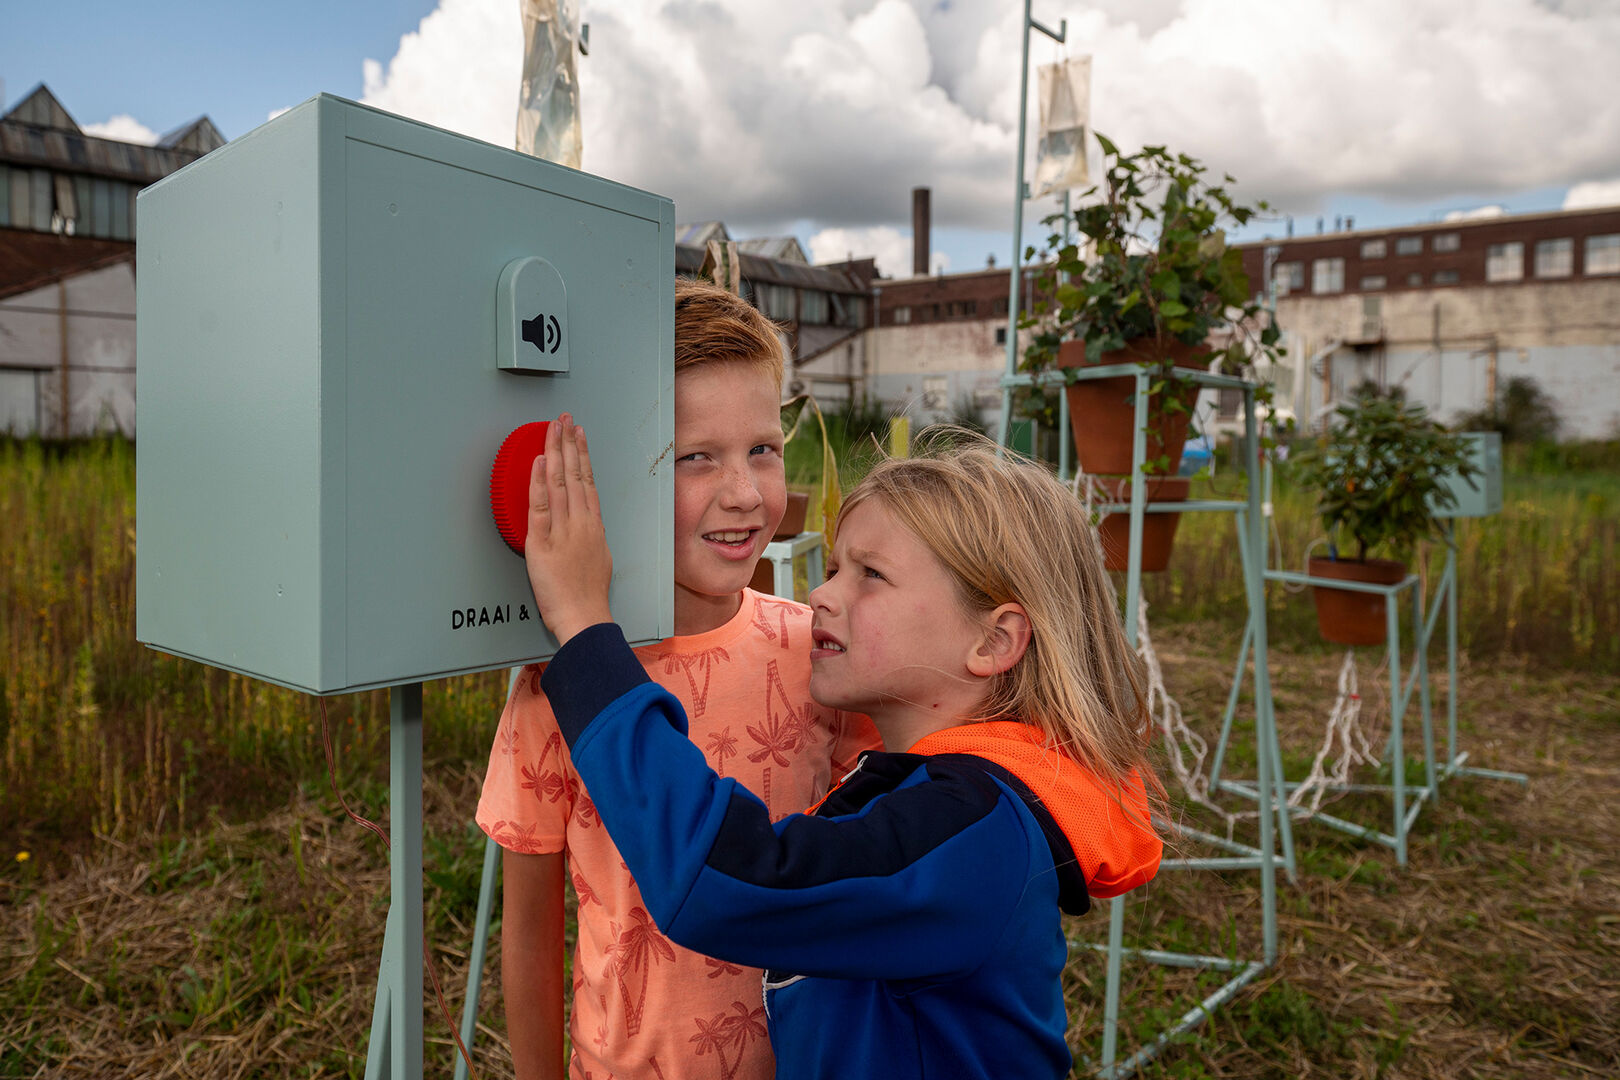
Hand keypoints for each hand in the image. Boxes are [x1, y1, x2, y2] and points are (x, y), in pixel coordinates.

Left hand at [525, 413, 612, 644]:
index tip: (579, 436)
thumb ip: (592, 537)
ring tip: (552, 428)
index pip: (588, 482)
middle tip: (565, 419)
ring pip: (560, 483)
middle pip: (575, 474)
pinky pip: (540, 506)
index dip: (583, 456)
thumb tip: (588, 523)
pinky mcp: (542, 543)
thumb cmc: (590, 597)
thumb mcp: (600, 560)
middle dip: (570, 443)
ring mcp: (563, 531)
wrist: (584, 618)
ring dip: (555, 452)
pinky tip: (539, 461)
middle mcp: (581, 523)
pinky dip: (539, 481)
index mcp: (594, 527)